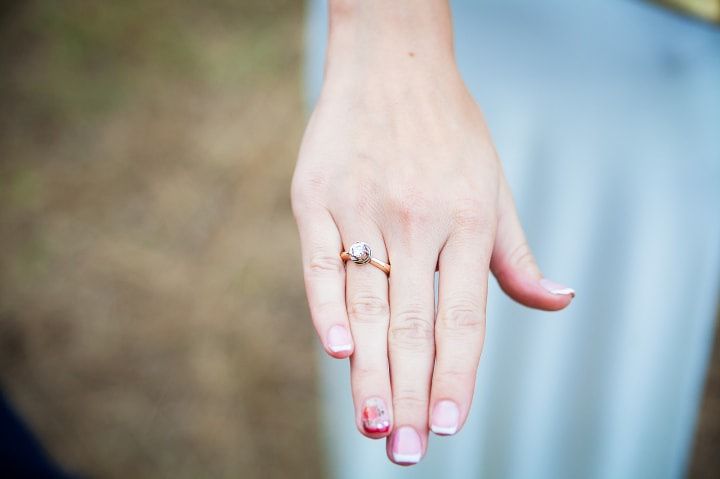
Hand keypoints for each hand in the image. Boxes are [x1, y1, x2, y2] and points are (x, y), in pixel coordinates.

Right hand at [291, 0, 574, 464]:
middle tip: (405, 451)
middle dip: (410, 394)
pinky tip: (339, 352)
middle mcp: (417, 220)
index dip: (457, 375)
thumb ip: (516, 254)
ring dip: (371, 370)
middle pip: (414, 323)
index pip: (464, 317)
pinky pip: (320, 261)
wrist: (391, 62)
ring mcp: (364, 208)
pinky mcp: (316, 197)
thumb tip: (557, 302)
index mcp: (466, 222)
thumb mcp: (493, 186)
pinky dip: (326, 307)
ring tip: (374, 424)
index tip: (449, 426)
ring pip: (368, 303)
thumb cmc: (448, 130)